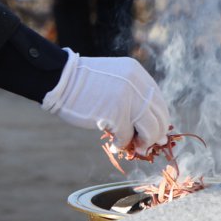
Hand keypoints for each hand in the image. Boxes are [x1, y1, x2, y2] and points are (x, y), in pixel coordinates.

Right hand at [41, 51, 168, 151]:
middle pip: (159, 116)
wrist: (60, 80)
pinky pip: (127, 136)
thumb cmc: (82, 83)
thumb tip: (146, 123)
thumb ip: (131, 94)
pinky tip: (114, 145)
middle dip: (156, 134)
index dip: (159, 119)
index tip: (156, 132)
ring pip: (150, 129)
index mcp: (137, 73)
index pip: (158, 100)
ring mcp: (128, 98)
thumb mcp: (114, 79)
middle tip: (148, 145)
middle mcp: (137, 84)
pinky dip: (121, 144)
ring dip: (144, 142)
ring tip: (134, 147)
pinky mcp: (116, 113)